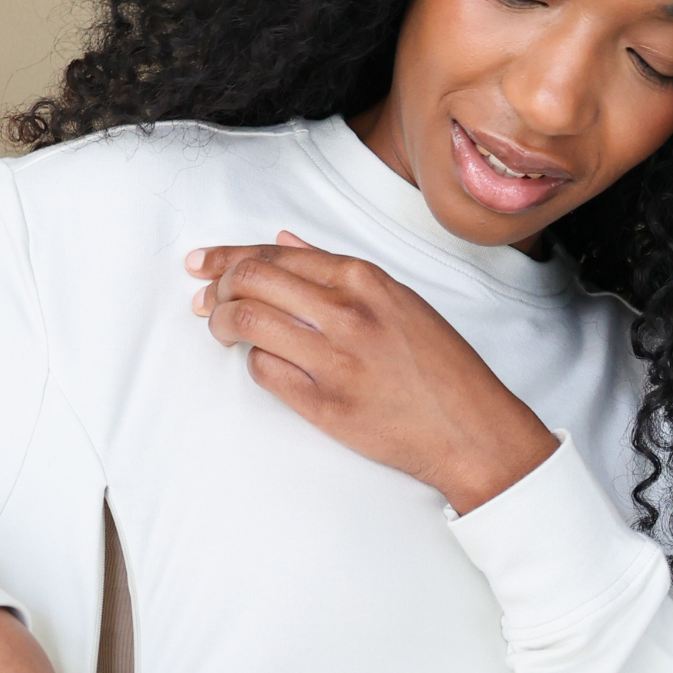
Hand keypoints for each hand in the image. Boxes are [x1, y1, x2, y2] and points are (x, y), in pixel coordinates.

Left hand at [186, 232, 557, 513]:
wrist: (469, 429)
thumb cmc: (440, 368)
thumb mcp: (400, 302)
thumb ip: (339, 273)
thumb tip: (284, 243)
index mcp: (365, 280)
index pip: (275, 255)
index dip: (228, 257)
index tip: (203, 264)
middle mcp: (348, 312)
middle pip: (251, 281)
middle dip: (216, 288)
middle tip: (206, 301)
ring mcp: (334, 359)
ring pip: (248, 323)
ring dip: (222, 325)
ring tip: (222, 332)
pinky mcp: (325, 404)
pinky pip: (264, 372)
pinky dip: (252, 364)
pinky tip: (261, 364)